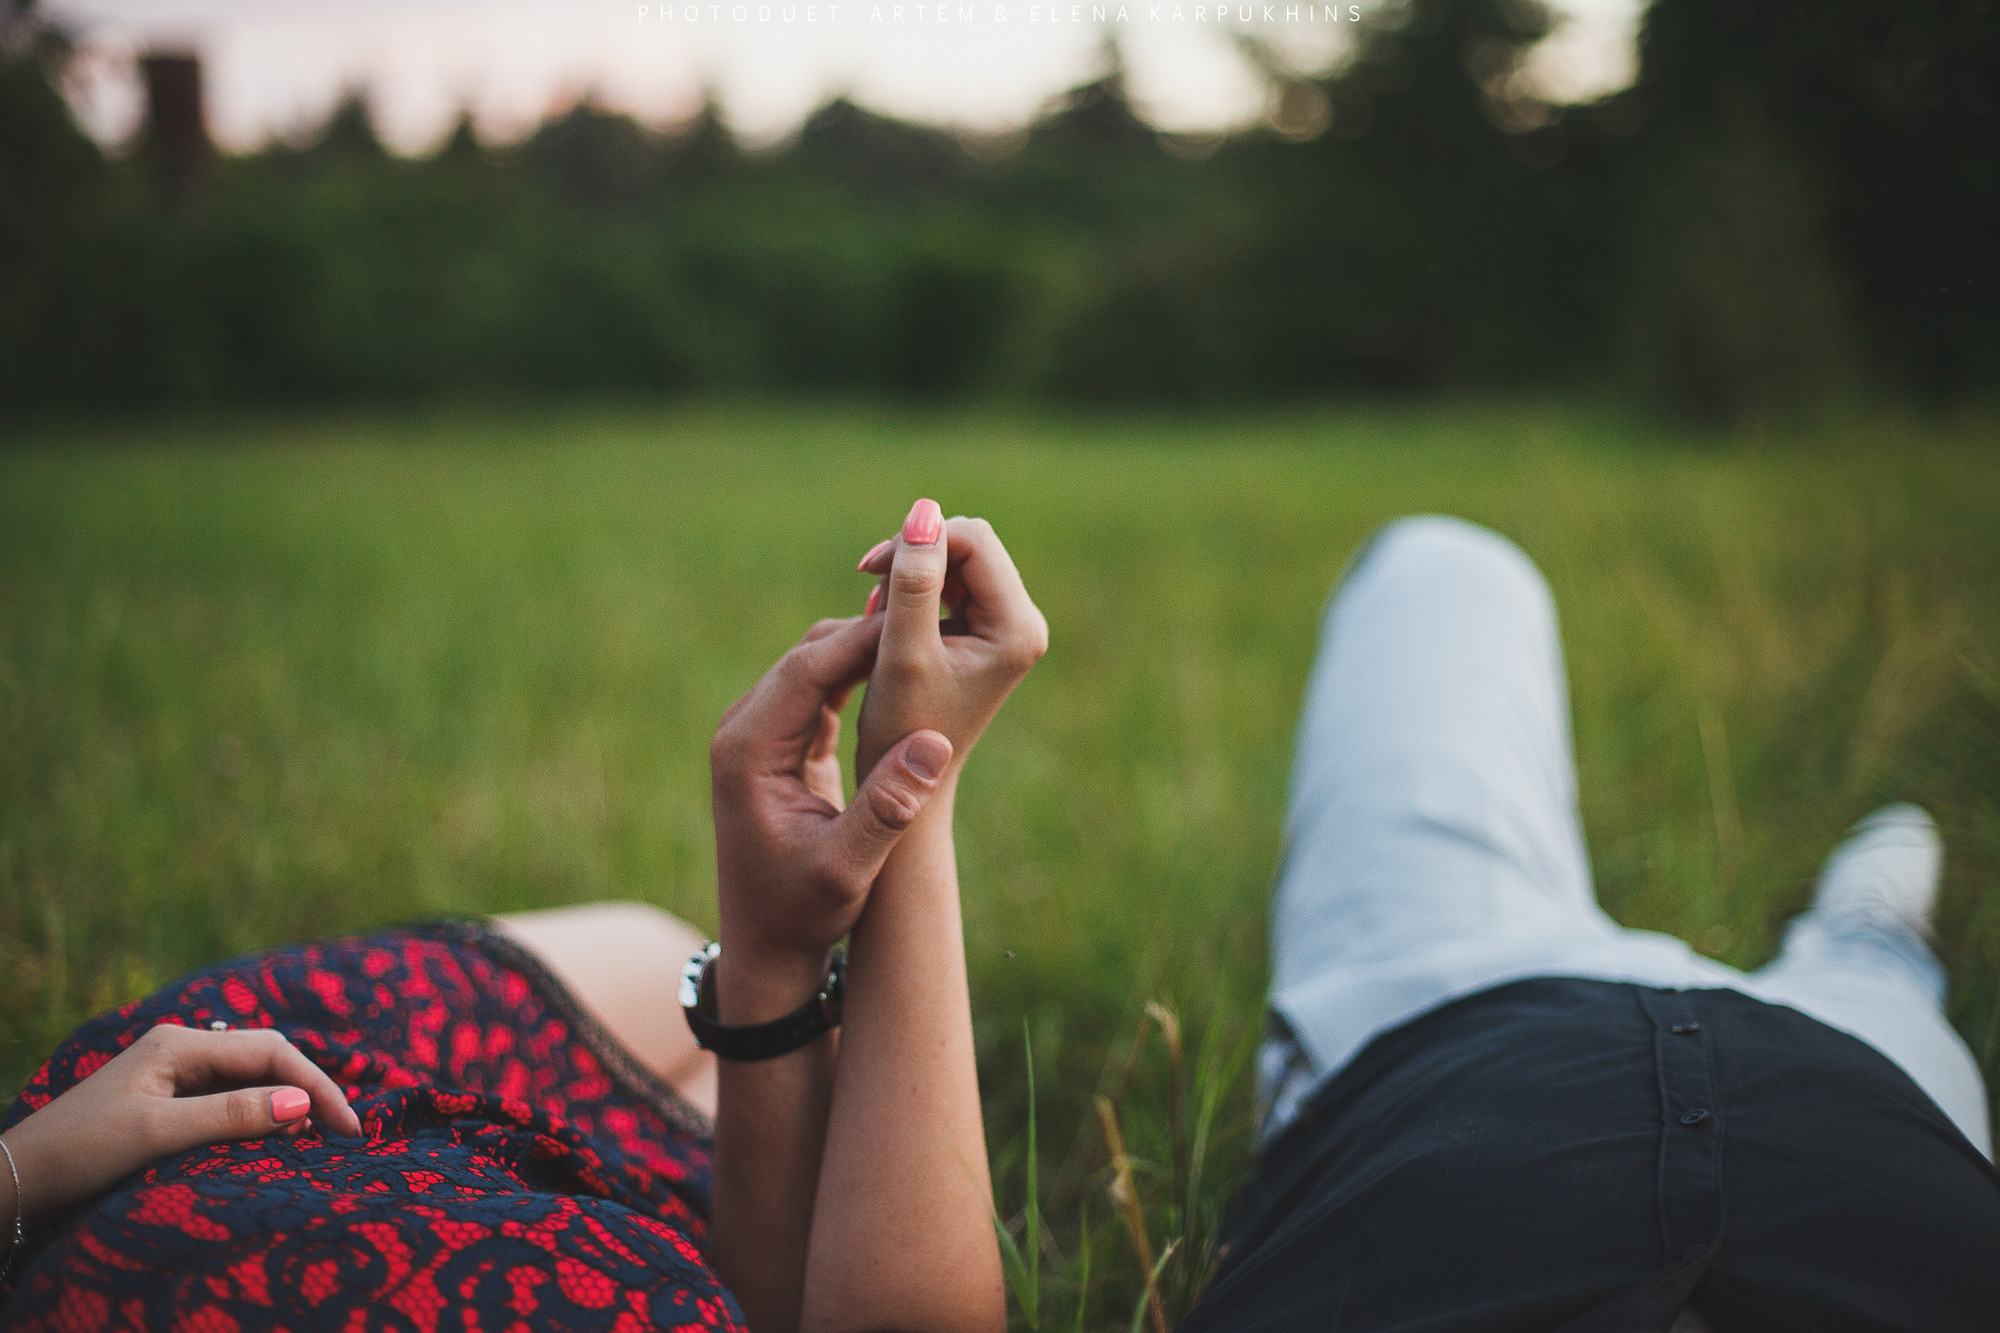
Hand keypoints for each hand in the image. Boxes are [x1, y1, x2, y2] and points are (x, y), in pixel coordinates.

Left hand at [0, 1024, 360, 1227]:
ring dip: (287, 1105)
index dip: (316, 1086)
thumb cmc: (78, 1152)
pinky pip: (230, 1099)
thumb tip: (304, 1106)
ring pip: (250, 1079)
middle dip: (309, 1091)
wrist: (16, 1181)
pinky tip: (273, 1139)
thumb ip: (231, 1117)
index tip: (349, 1128)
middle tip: (343, 1135)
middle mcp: (181, 1048)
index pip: (271, 1051)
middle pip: (266, 1058)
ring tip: (318, 1140)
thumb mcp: (156, 1134)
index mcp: (180, 1043)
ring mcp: (173, 1074)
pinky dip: (260, 1116)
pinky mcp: (166, 1101)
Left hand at [710, 614, 954, 1010]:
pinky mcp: (782, 740)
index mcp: (748, 749)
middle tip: (941, 614)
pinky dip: (866, 675)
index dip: (867, 639)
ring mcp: (760, 731)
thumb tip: (934, 744)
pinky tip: (914, 671)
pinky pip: (825, 687)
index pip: (809, 668)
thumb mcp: (845, 870)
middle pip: (811, 653)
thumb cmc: (799, 915)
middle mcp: (744, 729)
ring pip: (820, 663)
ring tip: (937, 634)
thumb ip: (887, 809)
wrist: (764, 946)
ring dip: (872, 649)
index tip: (927, 619)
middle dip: (873, 631)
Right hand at [853, 500, 1047, 782]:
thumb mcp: (902, 651)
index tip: (870, 568)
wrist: (905, 780)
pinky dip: (914, 591)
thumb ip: (913, 582)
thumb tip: (925, 510)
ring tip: (878, 614)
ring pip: (957, 559)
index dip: (921, 540)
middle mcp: (1023, 622)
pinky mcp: (985, 631)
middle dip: (917, 555)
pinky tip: (889, 622)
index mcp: (1017, 628)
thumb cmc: (902, 727)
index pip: (974, 540)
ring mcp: (1006, 626)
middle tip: (870, 589)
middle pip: (970, 544)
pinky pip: (951, 582)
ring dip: (911, 573)